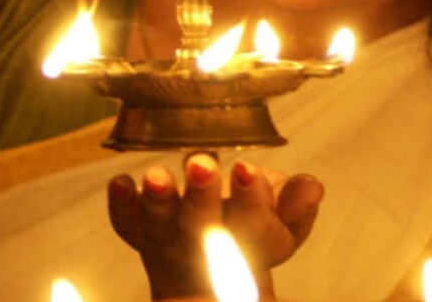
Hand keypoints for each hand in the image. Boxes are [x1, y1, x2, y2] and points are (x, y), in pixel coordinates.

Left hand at [108, 153, 324, 298]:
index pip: (254, 224)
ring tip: (158, 176)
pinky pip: (127, 223)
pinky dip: (121, 205)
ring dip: (158, 199)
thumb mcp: (287, 219)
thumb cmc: (252, 228)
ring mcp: (171, 238)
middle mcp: (207, 242)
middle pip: (203, 224)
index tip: (246, 170)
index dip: (250, 197)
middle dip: (202, 195)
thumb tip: (311, 188)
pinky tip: (120, 183)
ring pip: (161, 223)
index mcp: (252, 239)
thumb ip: (298, 203)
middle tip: (201, 165)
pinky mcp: (141, 232)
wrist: (208, 266)